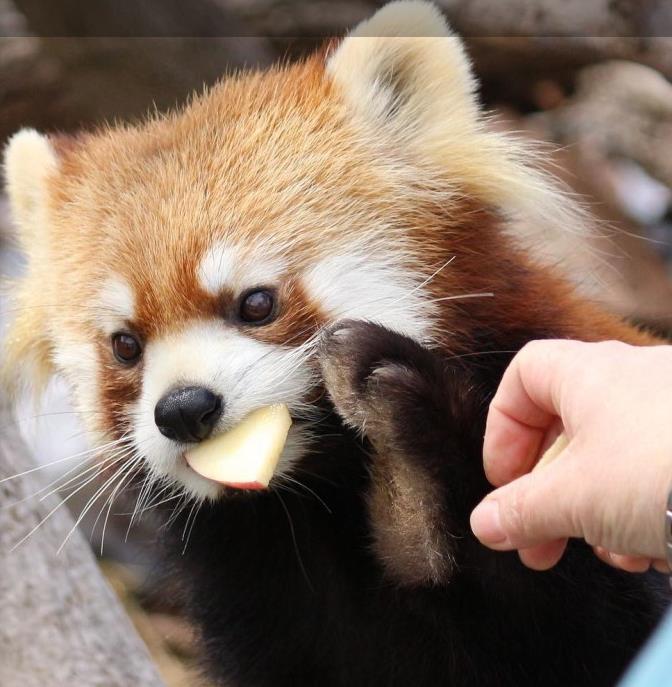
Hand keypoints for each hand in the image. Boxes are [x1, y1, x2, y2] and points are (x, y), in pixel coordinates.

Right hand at [469, 339, 671, 571]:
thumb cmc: (663, 471)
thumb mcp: (575, 499)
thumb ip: (520, 510)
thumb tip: (485, 525)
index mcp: (589, 374)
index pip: (523, 377)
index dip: (503, 429)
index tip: (503, 479)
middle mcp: (632, 381)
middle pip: (566, 431)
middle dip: (547, 494)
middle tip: (536, 541)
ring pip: (612, 460)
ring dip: (596, 513)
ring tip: (609, 555)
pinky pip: (655, 473)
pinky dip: (643, 513)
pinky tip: (652, 551)